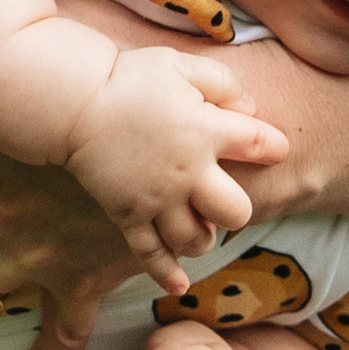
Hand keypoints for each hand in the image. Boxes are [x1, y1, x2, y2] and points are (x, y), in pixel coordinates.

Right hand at [61, 47, 288, 293]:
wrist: (74, 103)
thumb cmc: (129, 78)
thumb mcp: (181, 64)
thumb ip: (223, 82)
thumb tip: (250, 109)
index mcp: (204, 130)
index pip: (260, 145)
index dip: (273, 148)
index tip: (272, 149)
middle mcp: (186, 172)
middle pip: (234, 211)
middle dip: (237, 210)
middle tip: (224, 200)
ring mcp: (156, 199)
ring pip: (195, 240)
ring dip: (204, 238)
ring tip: (199, 228)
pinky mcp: (128, 215)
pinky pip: (150, 254)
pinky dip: (167, 274)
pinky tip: (179, 285)